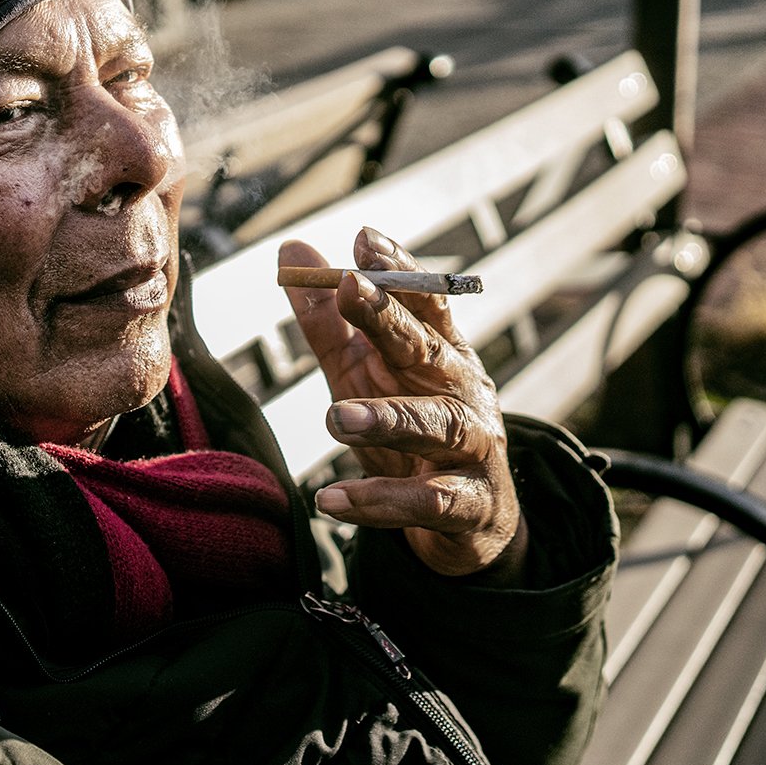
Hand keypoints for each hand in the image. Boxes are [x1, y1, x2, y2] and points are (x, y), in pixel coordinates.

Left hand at [280, 228, 526, 579]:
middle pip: (426, 349)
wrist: (468, 524)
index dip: (399, 271)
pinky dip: (379, 502)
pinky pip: (426, 502)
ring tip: (334, 418)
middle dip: (389, 317)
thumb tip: (292, 250)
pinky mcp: (470, 504)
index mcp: (440, 353)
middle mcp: (462, 391)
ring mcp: (473, 447)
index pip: (426, 302)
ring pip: (433, 425)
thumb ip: (329, 320)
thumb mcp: (362, 374)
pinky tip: (333, 499)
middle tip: (349, 288)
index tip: (364, 240)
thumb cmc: (409, 434)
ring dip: (385, 418)